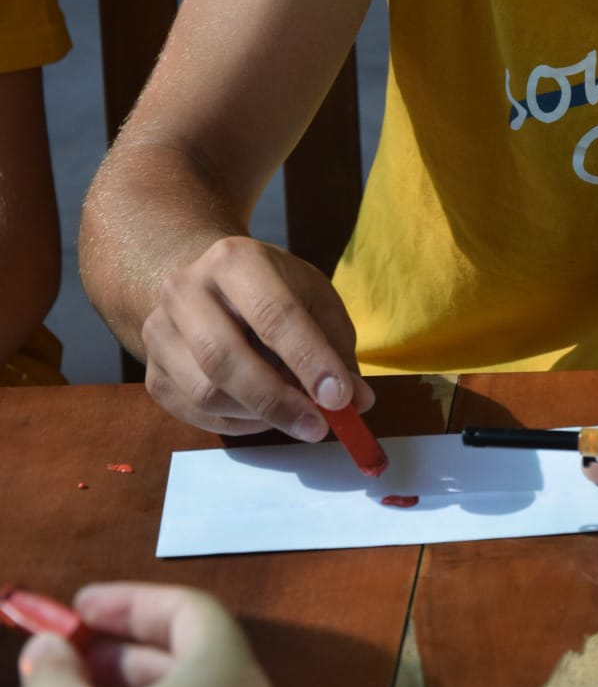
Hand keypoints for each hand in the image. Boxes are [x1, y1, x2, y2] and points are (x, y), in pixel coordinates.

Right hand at [142, 235, 373, 439]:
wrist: (204, 283)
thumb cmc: (271, 291)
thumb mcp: (312, 298)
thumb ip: (336, 348)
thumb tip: (356, 402)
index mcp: (235, 259)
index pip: (273, 315)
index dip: (308, 360)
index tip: (340, 398)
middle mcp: (186, 289)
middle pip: (225, 359)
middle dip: (278, 401)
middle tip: (319, 427)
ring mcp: (160, 330)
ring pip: (206, 393)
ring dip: (258, 415)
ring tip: (294, 413)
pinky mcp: (151, 370)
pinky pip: (194, 413)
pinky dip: (236, 424)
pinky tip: (261, 413)